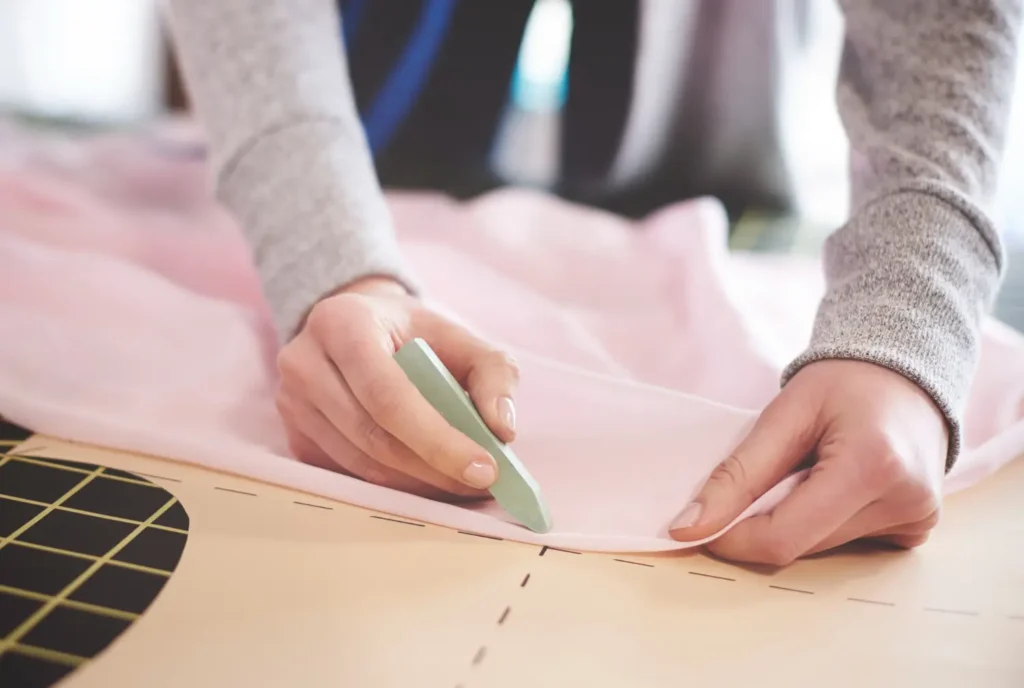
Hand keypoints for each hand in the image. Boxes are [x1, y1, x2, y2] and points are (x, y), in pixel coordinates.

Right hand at [275, 276, 518, 499]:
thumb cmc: (413, 334)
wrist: (359, 325)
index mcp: (342, 323)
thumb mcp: (460, 336)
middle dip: (434, 468)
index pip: (388, 395)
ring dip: (418, 484)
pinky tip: (428, 479)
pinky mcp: (294, 438)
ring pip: (360, 464)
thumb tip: (502, 430)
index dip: (437, 439)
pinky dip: (394, 485)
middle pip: (373, 436)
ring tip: (462, 482)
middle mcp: (304, 362)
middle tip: (482, 482)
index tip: (485, 468)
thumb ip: (494, 373)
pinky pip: (348, 475)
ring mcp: (291, 403)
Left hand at [668, 360, 947, 565]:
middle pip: (801, 545)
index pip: (784, 536)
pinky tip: (833, 483)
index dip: (733, 538)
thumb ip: (736, 474)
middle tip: (762, 476)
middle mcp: (906, 501)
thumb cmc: (843, 384)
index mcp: (872, 466)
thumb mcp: (783, 415)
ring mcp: (917, 521)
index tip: (700, 525)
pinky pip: (845, 543)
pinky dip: (822, 521)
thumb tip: (689, 527)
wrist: (905, 374)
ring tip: (807, 469)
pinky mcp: (916, 530)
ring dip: (795, 520)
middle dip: (763, 522)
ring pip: (820, 549)